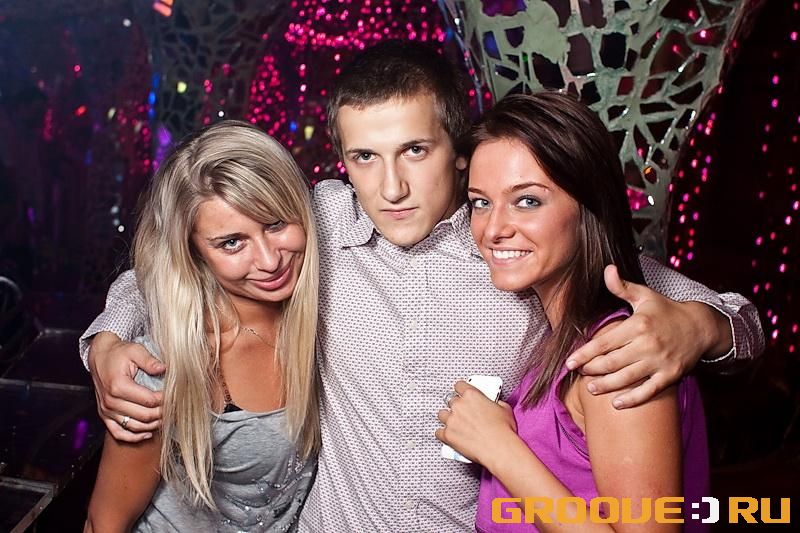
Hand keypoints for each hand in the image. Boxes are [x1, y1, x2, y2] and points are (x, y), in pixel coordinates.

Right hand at [89, 332, 164, 441]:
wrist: (100, 357)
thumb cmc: (118, 353)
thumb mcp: (135, 350)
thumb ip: (150, 360)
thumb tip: (165, 368)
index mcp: (118, 386)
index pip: (148, 401)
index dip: (165, 401)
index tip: (175, 396)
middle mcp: (110, 401)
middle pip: (143, 416)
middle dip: (162, 414)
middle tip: (175, 408)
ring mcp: (106, 410)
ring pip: (133, 427)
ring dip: (152, 425)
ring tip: (166, 418)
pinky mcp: (105, 415)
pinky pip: (119, 433)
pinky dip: (134, 437)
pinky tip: (148, 433)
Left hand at [435, 380, 516, 464]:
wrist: (499, 448)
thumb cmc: (503, 430)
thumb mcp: (504, 409)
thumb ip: (495, 403)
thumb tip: (494, 404)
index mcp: (471, 395)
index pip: (459, 385)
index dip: (460, 389)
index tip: (461, 393)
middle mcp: (459, 405)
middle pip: (450, 400)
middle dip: (456, 406)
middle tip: (463, 413)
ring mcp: (451, 420)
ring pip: (442, 414)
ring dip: (447, 418)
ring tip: (455, 424)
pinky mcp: (448, 435)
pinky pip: (438, 432)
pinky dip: (443, 434)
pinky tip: (449, 436)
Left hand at [565, 265, 728, 408]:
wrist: (701, 326)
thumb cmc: (667, 311)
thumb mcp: (644, 296)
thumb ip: (622, 287)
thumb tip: (607, 269)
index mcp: (638, 325)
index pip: (603, 342)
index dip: (584, 354)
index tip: (570, 362)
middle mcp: (647, 344)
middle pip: (611, 362)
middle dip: (592, 370)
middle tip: (579, 373)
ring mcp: (659, 361)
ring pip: (627, 378)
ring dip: (606, 386)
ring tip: (591, 388)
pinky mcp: (670, 375)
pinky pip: (649, 391)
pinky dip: (632, 399)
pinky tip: (617, 403)